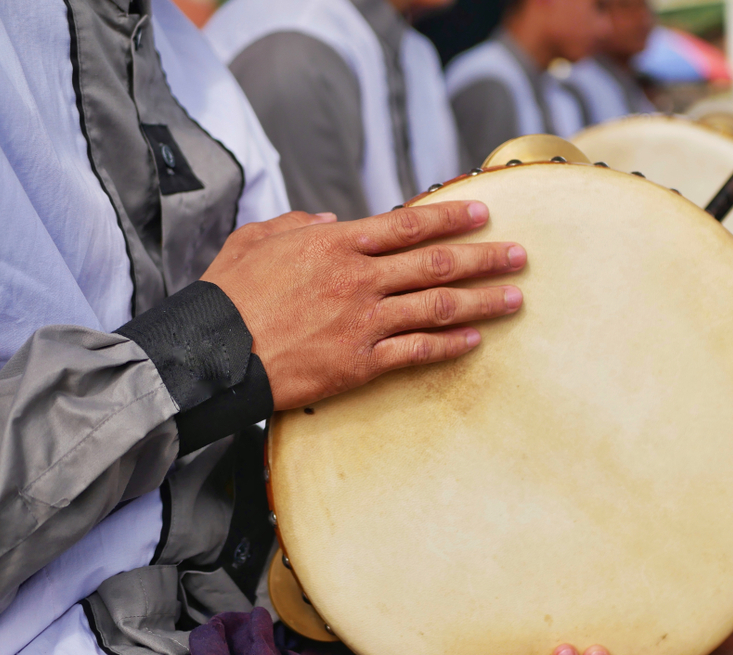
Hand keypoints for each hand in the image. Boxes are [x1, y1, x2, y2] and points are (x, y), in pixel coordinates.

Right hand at [201, 203, 525, 409]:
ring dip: (482, 301)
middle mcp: (360, 279)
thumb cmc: (228, 293)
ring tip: (515, 297)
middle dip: (485, 258)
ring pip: (438, 308)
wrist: (212, 352)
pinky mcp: (361, 363)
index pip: (410, 225)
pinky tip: (475, 340)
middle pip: (437, 264)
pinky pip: (417, 352)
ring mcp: (364, 322)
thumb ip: (295, 223)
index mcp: (337, 243)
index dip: (452, 217)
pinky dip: (449, 345)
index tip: (484, 214)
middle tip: (521, 255)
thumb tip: (327, 219)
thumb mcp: (256, 239)